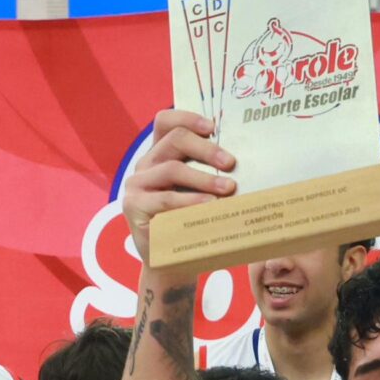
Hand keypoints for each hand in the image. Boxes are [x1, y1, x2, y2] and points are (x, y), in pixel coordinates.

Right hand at [119, 109, 237, 255]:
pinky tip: (208, 206)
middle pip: (174, 140)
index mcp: (160, 154)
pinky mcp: (133, 206)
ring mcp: (136, 185)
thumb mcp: (201, 192)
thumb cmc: (192, 222)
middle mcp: (145, 164)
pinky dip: (189, 201)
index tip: (213, 127)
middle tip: (231, 163)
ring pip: (171, 169)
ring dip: (204, 177)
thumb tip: (247, 160)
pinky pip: (164, 198)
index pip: (166, 121)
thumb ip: (210, 172)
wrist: (172, 262)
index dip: (188, 117)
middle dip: (206, 149)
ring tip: (228, 189)